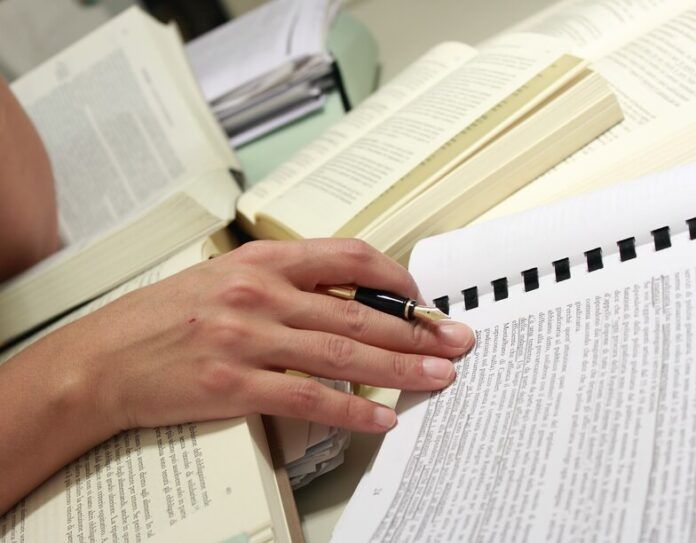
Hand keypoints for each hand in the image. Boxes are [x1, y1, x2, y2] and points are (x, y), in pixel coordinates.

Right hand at [65, 239, 474, 433]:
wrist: (105, 357)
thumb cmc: (166, 316)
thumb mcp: (227, 278)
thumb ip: (285, 283)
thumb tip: (345, 299)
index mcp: (261, 261)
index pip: (347, 256)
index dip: (394, 276)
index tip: (420, 299)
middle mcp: (260, 293)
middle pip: (357, 310)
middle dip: (415, 330)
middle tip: (455, 340)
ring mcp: (247, 338)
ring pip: (343, 353)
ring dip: (400, 368)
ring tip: (439, 376)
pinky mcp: (234, 385)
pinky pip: (309, 398)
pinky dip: (353, 410)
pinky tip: (382, 417)